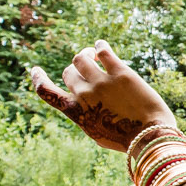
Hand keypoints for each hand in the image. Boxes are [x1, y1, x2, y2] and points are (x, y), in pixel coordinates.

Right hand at [29, 42, 175, 151]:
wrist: (150, 137)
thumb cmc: (125, 139)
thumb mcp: (97, 133)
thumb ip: (86, 116)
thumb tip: (84, 103)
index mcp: (75, 111)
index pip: (46, 92)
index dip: (38, 79)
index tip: (35, 70)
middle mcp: (84, 95)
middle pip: (69, 72)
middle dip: (76, 69)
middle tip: (89, 64)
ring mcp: (101, 82)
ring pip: (81, 58)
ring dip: (86, 54)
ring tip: (95, 55)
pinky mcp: (121, 73)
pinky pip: (103, 51)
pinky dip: (100, 46)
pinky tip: (102, 46)